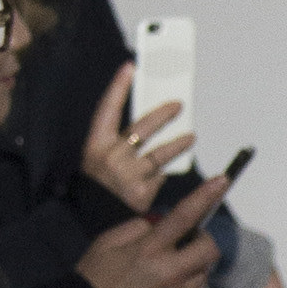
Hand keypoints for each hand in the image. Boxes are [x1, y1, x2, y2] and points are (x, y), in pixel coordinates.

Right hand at [75, 172, 228, 287]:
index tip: (222, 181)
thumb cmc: (93, 278)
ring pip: (202, 275)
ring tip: (169, 268)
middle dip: (205, 241)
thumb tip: (160, 222)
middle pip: (210, 250)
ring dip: (193, 266)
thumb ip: (139, 228)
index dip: (205, 196)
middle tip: (189, 241)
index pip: (184, 216)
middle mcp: (168, 272)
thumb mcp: (108, 242)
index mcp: (149, 249)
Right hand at [82, 62, 194, 210]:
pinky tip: (170, 169)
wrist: (96, 220)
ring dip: (178, 144)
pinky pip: (161, 175)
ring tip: (191, 137)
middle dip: (163, 114)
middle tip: (179, 105)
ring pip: (159, 153)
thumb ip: (120, 140)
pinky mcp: (142, 191)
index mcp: (95, 145)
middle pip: (142, 128)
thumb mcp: (99, 158)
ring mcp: (127, 175)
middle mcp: (110, 157)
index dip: (118, 87)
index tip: (130, 67)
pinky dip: (166, 171)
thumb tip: (152, 120)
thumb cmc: (99, 184)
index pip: (107, 109)